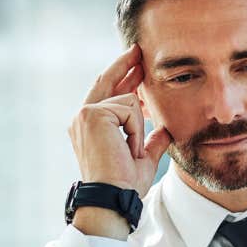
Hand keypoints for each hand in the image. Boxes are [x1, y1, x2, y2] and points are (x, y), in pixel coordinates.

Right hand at [68, 45, 172, 200]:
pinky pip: (130, 109)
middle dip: (125, 64)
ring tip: (130, 153)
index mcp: (89, 127)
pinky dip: (136, 131)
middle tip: (138, 49)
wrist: (112, 198)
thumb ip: (150, 141)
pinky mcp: (92, 114)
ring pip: (128, 100)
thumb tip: (164, 130)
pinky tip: (128, 149)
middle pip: (107, 80)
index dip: (123, 77)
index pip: (107, 93)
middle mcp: (81, 117)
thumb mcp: (142, 159)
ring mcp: (85, 113)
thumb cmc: (123, 185)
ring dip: (137, 128)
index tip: (135, 64)